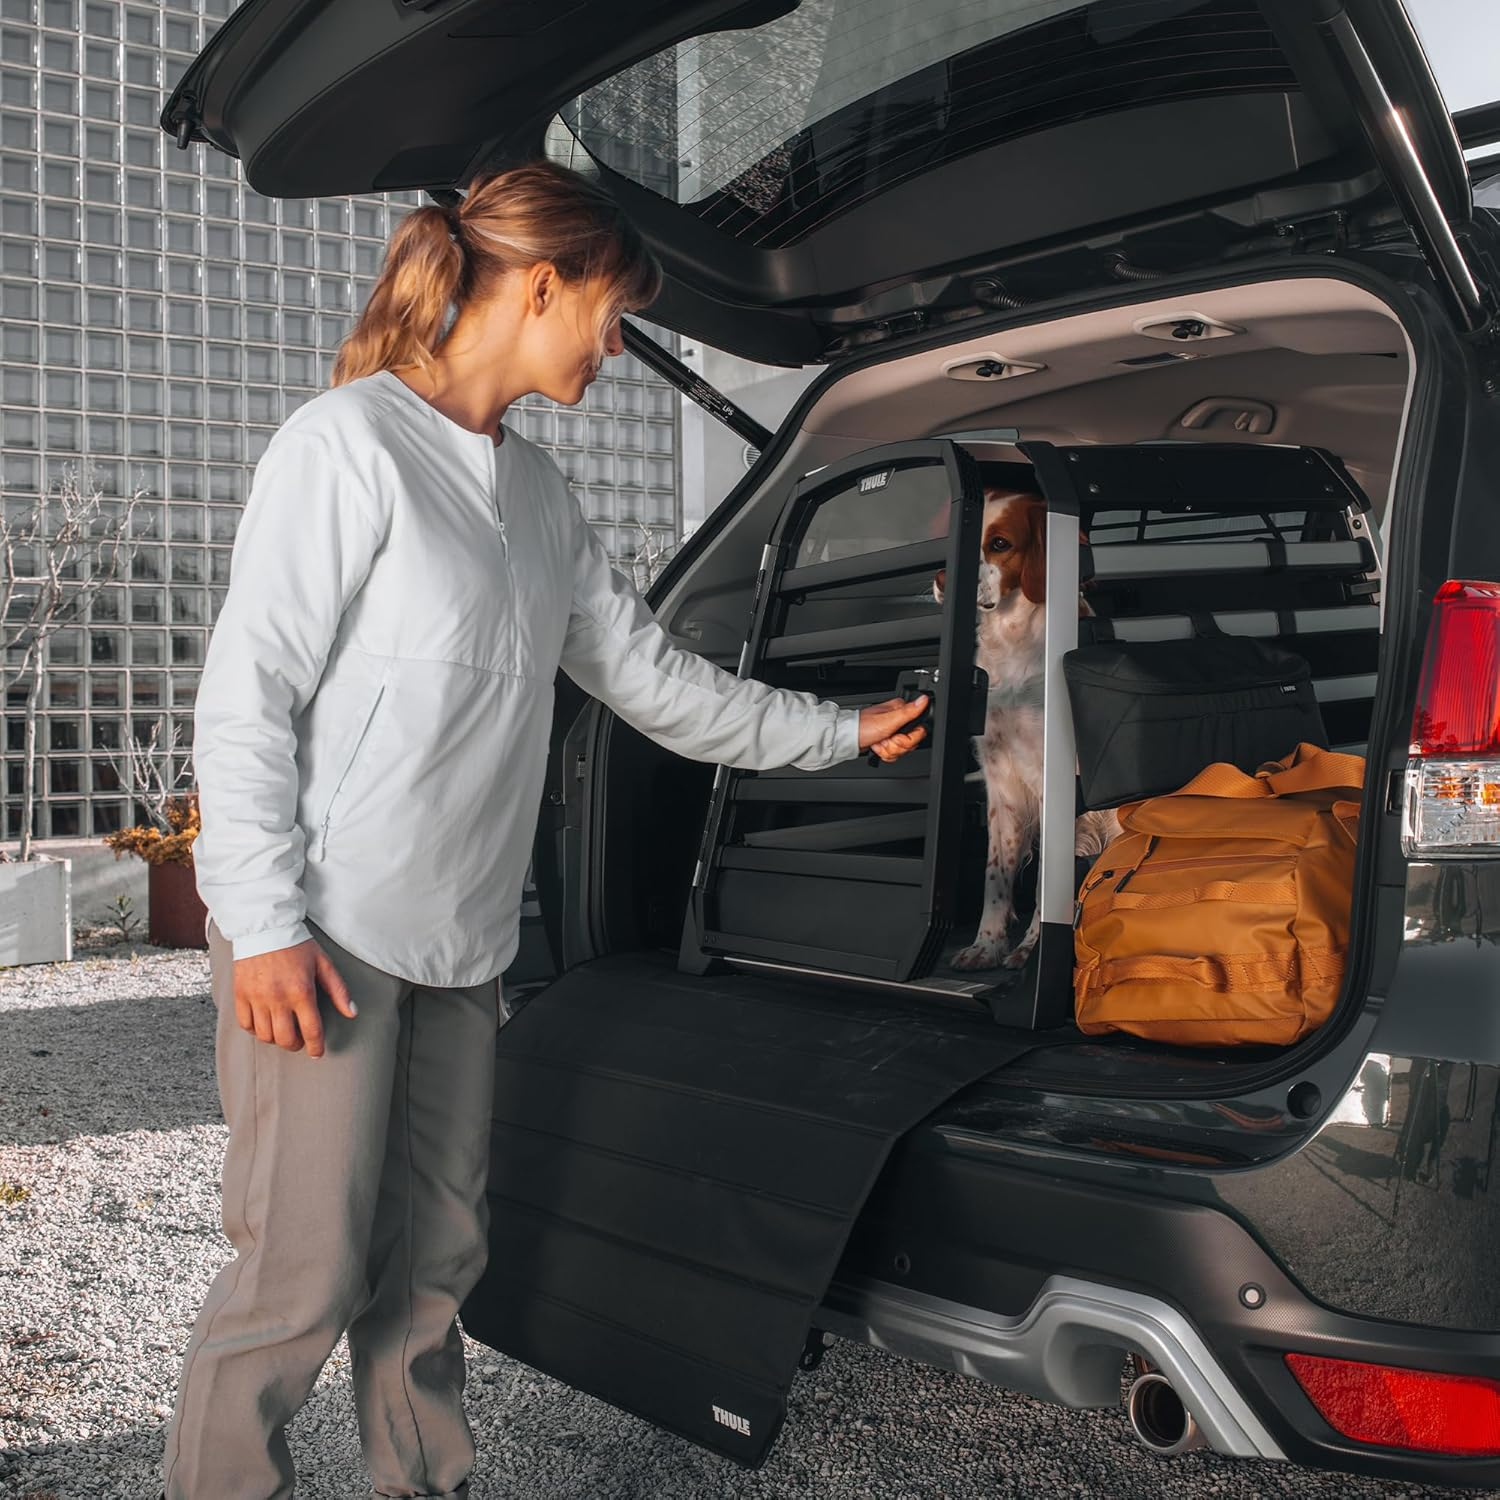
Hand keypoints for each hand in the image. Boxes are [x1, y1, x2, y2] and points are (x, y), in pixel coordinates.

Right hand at [232, 939, 355, 1057]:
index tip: (318, 1052)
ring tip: (283, 1031)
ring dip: (276, 1039)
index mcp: (302, 991)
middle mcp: (278, 998)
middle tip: (300, 1040)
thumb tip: (352, 1012)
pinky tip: (265, 1023)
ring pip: (265, 1036)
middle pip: (286, 1039)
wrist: (265, 927)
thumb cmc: (297, 944)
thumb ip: (338, 990)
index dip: (316, 1047)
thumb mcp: (323, 963)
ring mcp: (257, 998)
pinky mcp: (240, 995)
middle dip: (296, 1045)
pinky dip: (256, 1030)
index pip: (311, 1030)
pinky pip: (246, 1024)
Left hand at [858, 694, 929, 762]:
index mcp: (901, 711)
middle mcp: (898, 720)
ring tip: (879, 742)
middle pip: (911, 741)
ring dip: (889, 750)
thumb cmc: (863, 727)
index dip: (908, 738)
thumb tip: (924, 699)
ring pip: (903, 749)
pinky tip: (878, 746)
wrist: (848, 739)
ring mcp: (892, 731)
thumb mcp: (888, 720)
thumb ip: (909, 712)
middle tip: (885, 739)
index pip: (919, 730)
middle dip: (897, 745)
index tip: (896, 737)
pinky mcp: (887, 741)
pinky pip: (895, 753)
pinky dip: (886, 753)